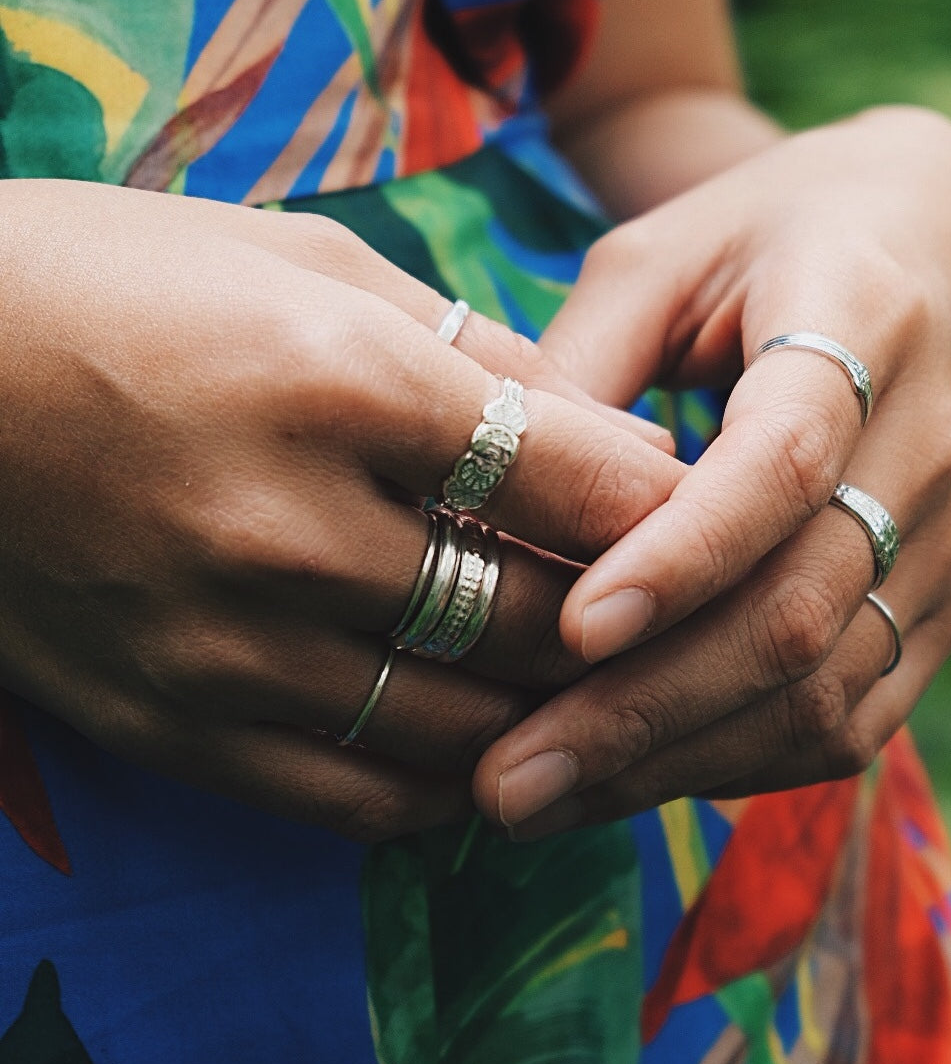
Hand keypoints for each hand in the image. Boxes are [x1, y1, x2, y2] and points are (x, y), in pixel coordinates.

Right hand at [0, 181, 680, 838]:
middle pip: (535, 624)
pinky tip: (484, 746)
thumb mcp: (308, 264)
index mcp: (335, 381)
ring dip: (550, 718)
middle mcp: (284, 529)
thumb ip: (482, 359)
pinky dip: (449, 783)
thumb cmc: (121, 283)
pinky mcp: (169, 725)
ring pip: (466, 732)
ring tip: (588, 688)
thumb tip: (628, 450)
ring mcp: (221, 647)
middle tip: (674, 616)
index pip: (577, 485)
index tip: (716, 520)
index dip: (674, 514)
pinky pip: (359, 799)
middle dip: (628, 624)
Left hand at [472, 106, 950, 833]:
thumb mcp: (665, 251)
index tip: (571, 629)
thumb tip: (479, 506)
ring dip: (672, 764)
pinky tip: (621, 784)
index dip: (682, 557)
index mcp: (866, 322)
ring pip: (823, 694)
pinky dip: (733, 766)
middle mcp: (933, 449)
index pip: (781, 465)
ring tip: (532, 804)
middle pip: (796, 612)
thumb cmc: (774, 236)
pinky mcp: (947, 611)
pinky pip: (851, 722)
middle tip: (499, 782)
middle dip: (641, 711)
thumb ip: (579, 364)